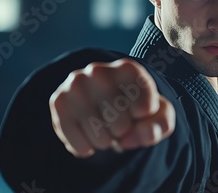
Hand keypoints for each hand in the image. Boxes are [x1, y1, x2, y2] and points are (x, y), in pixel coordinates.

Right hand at [49, 58, 175, 157]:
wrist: (103, 102)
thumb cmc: (136, 108)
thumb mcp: (159, 115)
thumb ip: (160, 125)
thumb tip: (132, 138)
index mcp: (128, 69)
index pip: (146, 109)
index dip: (145, 120)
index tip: (141, 111)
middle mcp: (99, 70)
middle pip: (121, 124)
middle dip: (124, 132)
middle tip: (120, 123)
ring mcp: (76, 84)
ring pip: (99, 136)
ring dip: (106, 142)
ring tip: (105, 128)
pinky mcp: (58, 101)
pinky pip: (78, 143)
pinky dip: (86, 149)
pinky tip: (89, 137)